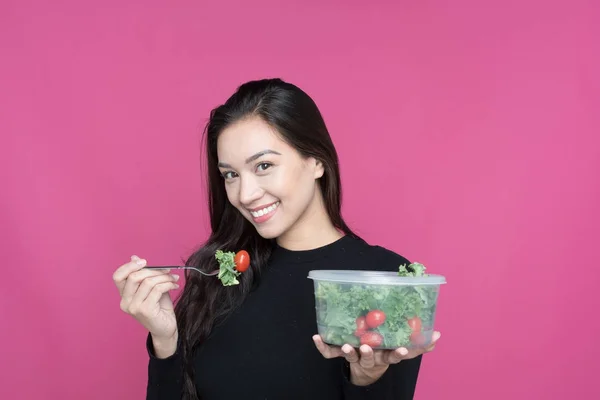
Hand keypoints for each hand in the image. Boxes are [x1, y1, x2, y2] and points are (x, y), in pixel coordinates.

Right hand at [113, 255, 179, 355]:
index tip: (144, 262)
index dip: (129, 266)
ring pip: (148, 282)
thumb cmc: (159, 308)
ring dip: (164, 277)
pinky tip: (174, 285)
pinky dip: (168, 284)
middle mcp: (125, 302)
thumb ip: (143, 275)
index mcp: (124, 296)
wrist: (166, 328)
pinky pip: (157, 289)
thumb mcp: (151, 288)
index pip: (118, 277)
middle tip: (168, 271)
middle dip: (154, 271)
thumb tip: (134, 257)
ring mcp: (134, 307)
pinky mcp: (145, 310)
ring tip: (173, 279)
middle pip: (134, 277)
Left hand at [312, 331, 440, 385]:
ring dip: (348, 351)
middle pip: (370, 358)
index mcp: (385, 355)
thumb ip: (420, 344)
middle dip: (368, 354)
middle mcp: (371, 357)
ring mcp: (355, 356)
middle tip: (367, 348)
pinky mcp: (341, 353)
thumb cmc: (385, 351)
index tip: (403, 349)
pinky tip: (316, 337)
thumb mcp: (402, 348)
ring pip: (351, 356)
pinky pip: (330, 352)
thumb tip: (438, 336)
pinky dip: (322, 346)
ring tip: (347, 344)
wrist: (365, 370)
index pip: (395, 356)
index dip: (399, 353)